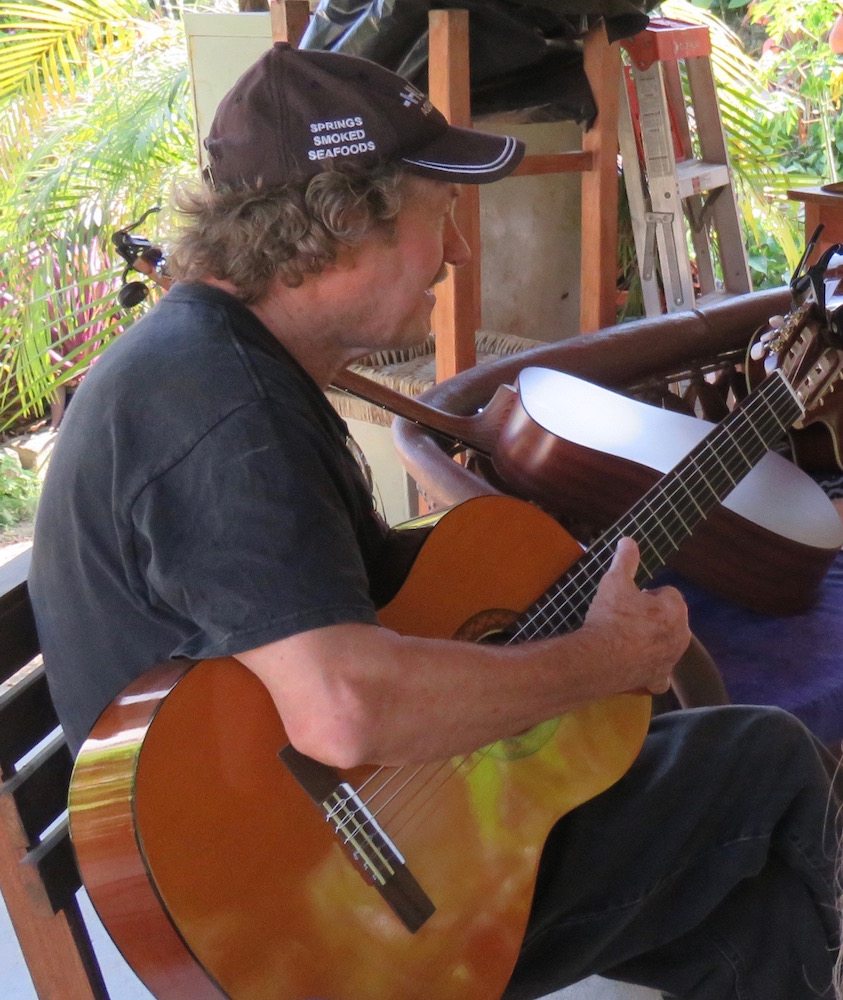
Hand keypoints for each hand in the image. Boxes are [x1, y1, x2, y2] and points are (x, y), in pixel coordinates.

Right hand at [581, 537, 689, 694]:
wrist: (599, 658)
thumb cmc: (611, 617)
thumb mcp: (614, 582)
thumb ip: (625, 560)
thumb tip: (628, 539)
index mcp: (675, 609)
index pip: (668, 593)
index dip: (647, 595)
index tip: (629, 599)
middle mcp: (681, 635)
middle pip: (669, 619)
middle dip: (652, 617)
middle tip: (625, 618)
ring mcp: (671, 660)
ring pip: (666, 644)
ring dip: (652, 640)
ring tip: (625, 639)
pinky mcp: (659, 680)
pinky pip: (660, 673)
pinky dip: (651, 670)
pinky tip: (637, 666)